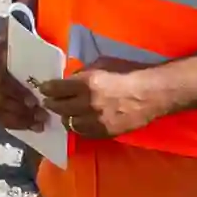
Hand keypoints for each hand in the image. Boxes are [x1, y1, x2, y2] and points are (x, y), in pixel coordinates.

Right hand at [0, 34, 46, 131]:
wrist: (8, 45)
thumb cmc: (20, 44)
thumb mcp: (24, 40)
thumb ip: (33, 46)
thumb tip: (49, 51)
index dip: (16, 94)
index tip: (33, 102)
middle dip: (21, 112)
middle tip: (42, 116)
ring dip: (19, 121)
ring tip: (39, 125)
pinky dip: (14, 124)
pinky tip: (31, 126)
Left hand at [38, 59, 161, 139]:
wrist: (152, 93)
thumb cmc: (129, 72)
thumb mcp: (103, 64)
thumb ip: (84, 72)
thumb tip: (70, 79)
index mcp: (86, 83)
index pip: (56, 89)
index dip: (48, 89)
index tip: (45, 88)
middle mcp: (87, 104)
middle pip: (59, 107)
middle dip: (52, 103)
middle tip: (49, 101)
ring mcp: (96, 121)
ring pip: (69, 123)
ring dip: (65, 116)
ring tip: (65, 112)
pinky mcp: (104, 133)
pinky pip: (83, 132)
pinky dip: (78, 126)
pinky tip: (79, 121)